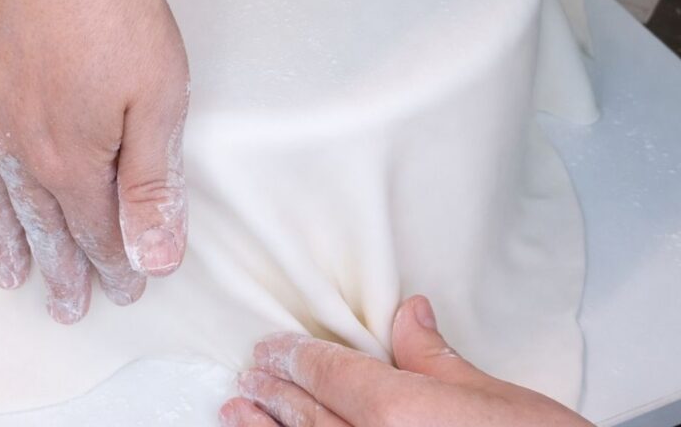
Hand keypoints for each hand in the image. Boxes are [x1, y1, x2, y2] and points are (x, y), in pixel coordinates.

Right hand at [0, 0, 189, 323]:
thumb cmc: (109, 3)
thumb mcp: (158, 98)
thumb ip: (151, 183)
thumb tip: (154, 258)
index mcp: (70, 159)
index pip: (94, 230)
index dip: (111, 265)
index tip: (121, 291)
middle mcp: (14, 146)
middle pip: (40, 223)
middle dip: (58, 270)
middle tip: (62, 308)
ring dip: (3, 238)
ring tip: (6, 275)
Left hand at [221, 296, 594, 426]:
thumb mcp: (491, 396)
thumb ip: (433, 358)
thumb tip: (408, 313)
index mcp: (398, 412)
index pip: (329, 374)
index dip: (297, 358)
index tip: (272, 348)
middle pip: (308, 415)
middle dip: (275, 391)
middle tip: (248, 373)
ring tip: (236, 410)